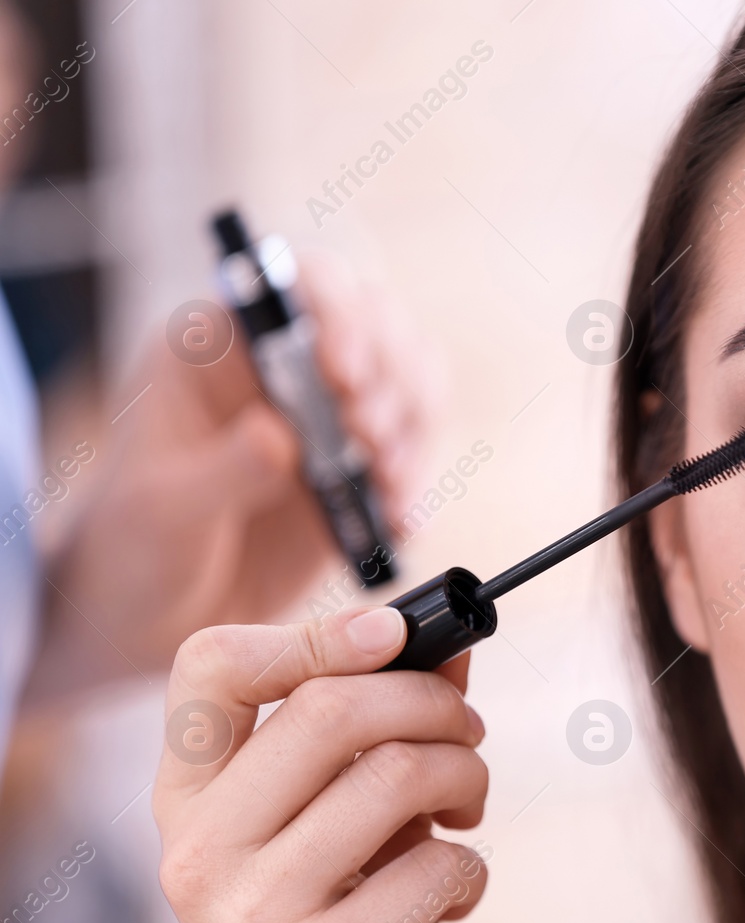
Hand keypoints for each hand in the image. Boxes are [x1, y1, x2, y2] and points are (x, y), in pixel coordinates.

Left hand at [23, 251, 440, 704]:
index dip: (338, 314)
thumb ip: (221, 471)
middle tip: (368, 438)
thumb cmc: (132, 548)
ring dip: (414, 427)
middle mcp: (285, 368)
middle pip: (379, 325)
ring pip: (411, 382)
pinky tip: (394, 521)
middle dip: (390, 376)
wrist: (152, 620)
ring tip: (386, 483)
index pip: (301, 286)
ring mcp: (328, 418)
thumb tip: (278, 434)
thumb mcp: (161, 511)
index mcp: (222, 346)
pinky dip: (417, 484)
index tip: (344, 374)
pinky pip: (414, 455)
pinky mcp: (358, 472)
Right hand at [154, 607, 487, 922]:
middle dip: (433, 705)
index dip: (314, 631)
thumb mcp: (336, 820)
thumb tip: (450, 646)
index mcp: (190, 798)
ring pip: (398, 774)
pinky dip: (471, 867)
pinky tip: (456, 891)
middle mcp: (201, 848)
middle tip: (468, 735)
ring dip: (467, 779)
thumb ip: (378, 732)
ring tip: (466, 811)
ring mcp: (255, 910)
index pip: (211, 667)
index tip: (394, 633)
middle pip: (333, 707)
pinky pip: (438, 861)